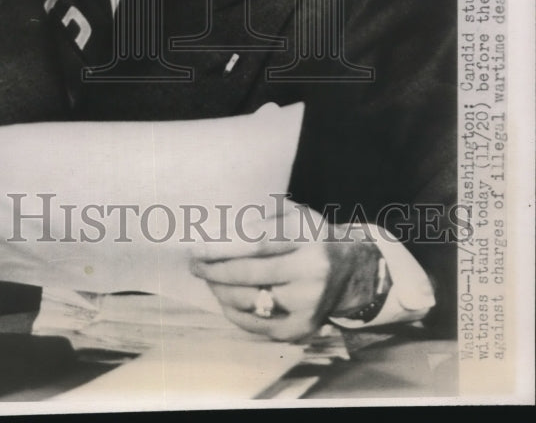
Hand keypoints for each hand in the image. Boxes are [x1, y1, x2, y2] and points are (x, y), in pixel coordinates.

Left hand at [190, 203, 380, 341]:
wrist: (349, 272)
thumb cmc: (308, 237)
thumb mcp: (293, 215)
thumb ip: (258, 217)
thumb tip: (213, 228)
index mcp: (307, 236)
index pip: (258, 242)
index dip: (223, 245)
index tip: (196, 245)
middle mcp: (312, 271)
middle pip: (250, 274)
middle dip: (214, 270)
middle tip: (194, 264)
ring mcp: (308, 304)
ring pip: (249, 302)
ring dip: (220, 290)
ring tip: (209, 278)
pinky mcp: (303, 329)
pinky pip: (256, 324)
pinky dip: (234, 310)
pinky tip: (225, 296)